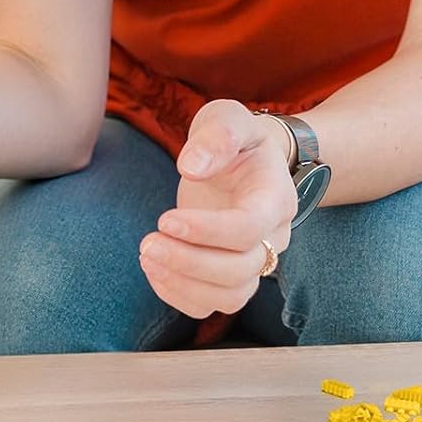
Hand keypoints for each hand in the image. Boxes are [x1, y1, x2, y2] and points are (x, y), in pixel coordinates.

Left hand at [138, 99, 298, 318]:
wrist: (244, 156)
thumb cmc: (234, 136)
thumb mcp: (228, 118)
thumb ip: (216, 136)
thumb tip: (191, 166)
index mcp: (274, 198)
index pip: (250, 229)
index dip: (208, 231)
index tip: (165, 220)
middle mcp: (273, 236)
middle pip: (241, 270)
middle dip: (190, 262)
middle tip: (147, 243)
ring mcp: (254, 259)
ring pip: (232, 296)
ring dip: (184, 285)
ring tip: (146, 257)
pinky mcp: (231, 273)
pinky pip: (213, 304)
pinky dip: (180, 296)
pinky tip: (153, 270)